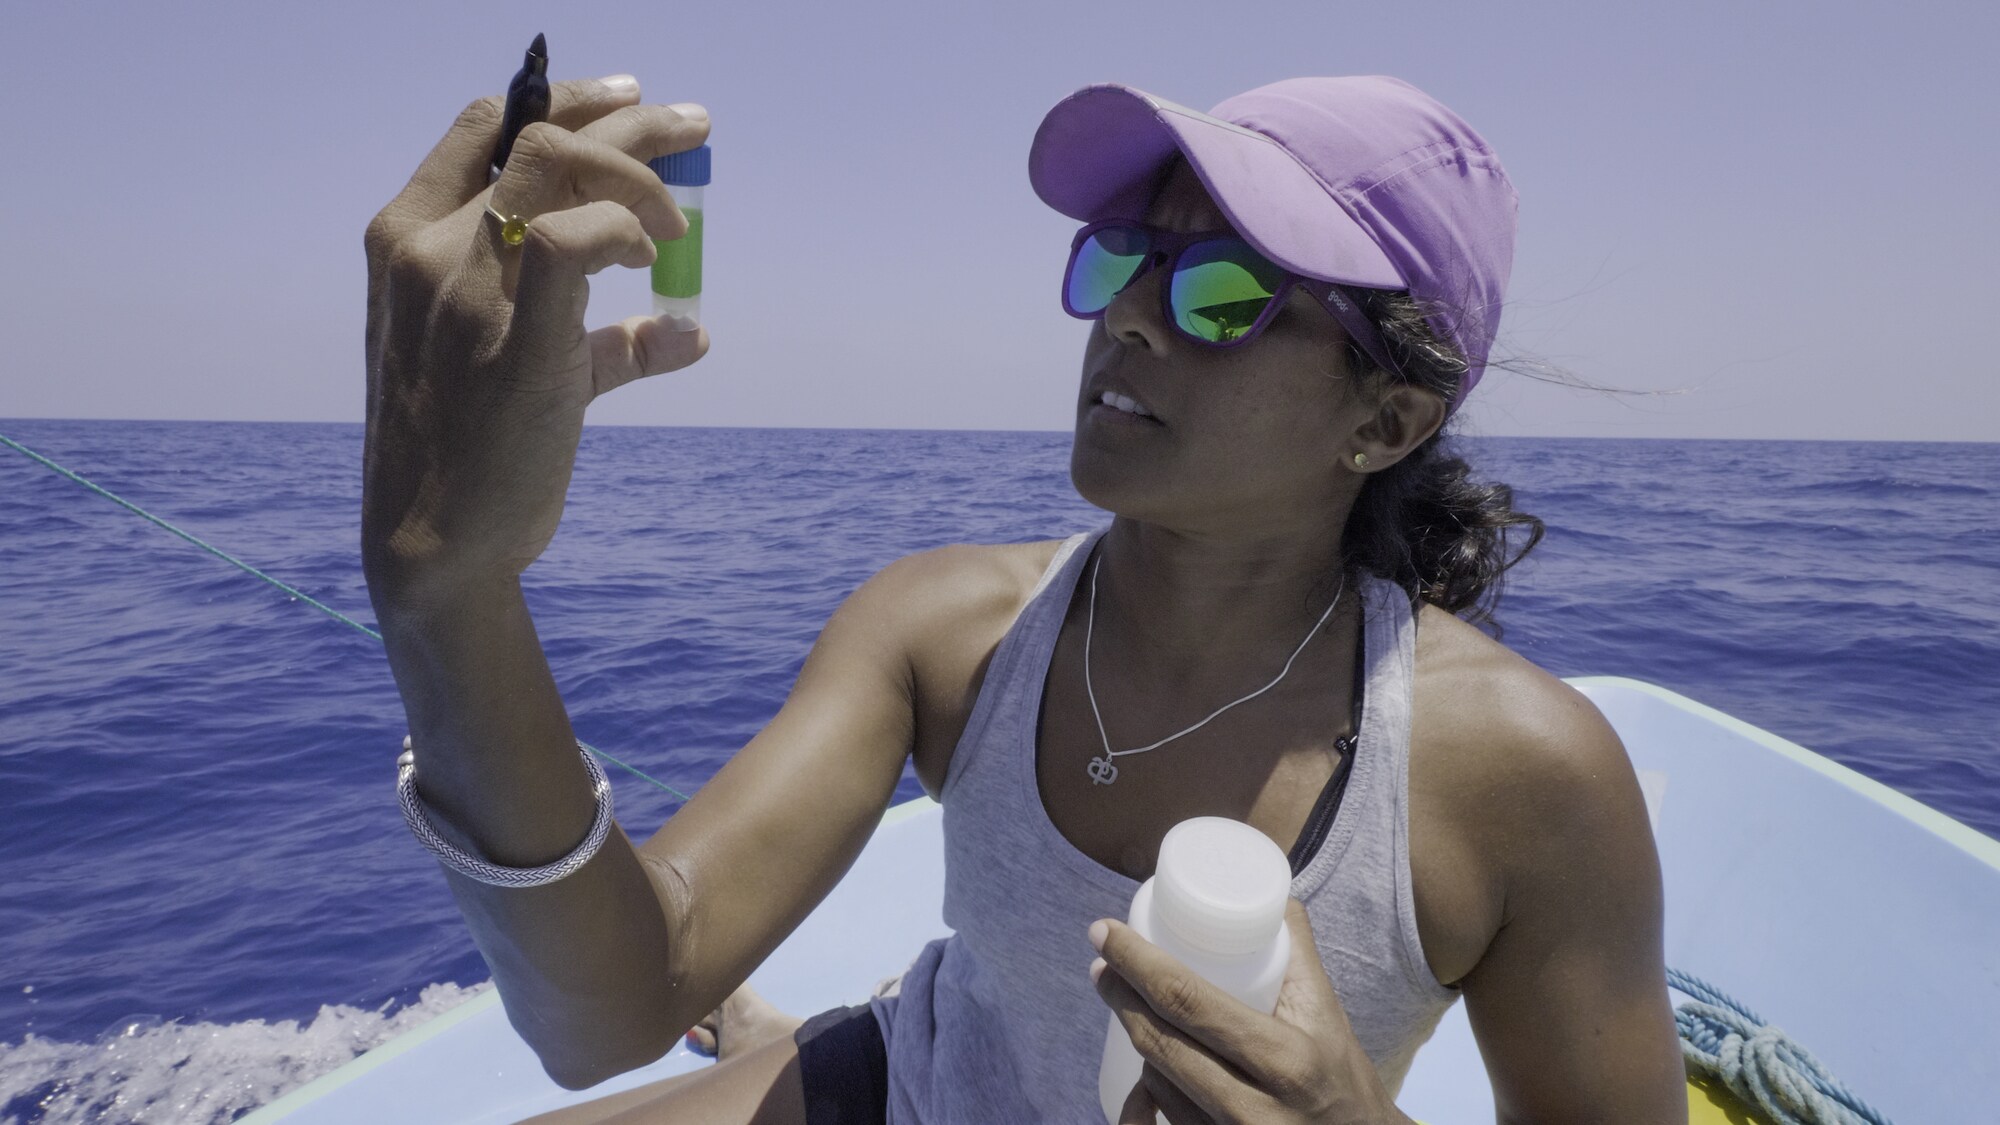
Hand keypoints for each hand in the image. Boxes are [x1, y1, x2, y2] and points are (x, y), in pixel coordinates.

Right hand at [361, 76, 709, 592]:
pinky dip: (630, 230)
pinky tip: (655, 259)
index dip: (558, 99)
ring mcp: (464, 287)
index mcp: (401, 241)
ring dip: (643, 167)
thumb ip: (595, 341)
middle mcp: (425, 249)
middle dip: (628, 120)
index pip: (480, 128)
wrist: (430, 544)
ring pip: (560, 164)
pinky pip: (582, 239)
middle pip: (536, 134)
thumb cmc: (468, 458)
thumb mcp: (504, 371)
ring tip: (686, 206)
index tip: (622, 104)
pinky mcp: (519, 336)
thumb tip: (686, 332)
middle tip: (692, 126)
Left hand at [1090, 898, 1405, 1124]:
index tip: (1105, 932)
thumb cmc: (1342, 1076)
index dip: (1137, 962)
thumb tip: (1273, 895)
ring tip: (1128, 1003)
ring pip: (1156, 1085)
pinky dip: (1149, 1091)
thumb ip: (1298, 952)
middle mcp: (1253, 1109)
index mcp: (1285, 1060)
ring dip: (1137, 1039)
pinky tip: (1144, 1070)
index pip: (1190, 1002)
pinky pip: (1164, 1121)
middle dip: (1120, 996)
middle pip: (1161, 1044)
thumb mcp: (1327, 1014)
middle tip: (1103, 962)